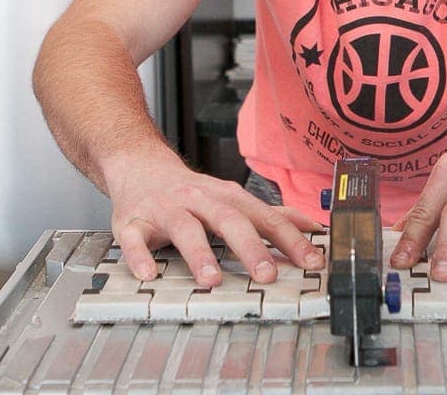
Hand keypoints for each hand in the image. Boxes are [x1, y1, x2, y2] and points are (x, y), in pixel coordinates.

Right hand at [104, 143, 325, 287]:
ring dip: (199, 253)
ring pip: (184, 228)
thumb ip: (272, 214)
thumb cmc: (192, 191)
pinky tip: (147, 274)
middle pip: (228, 220)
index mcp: (227, 198)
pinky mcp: (133, 222)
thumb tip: (313, 226)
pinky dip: (139, 256)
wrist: (141, 166)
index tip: (311, 261)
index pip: (264, 217)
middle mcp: (199, 200)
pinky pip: (134, 238)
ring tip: (212, 279)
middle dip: (250, 247)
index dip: (290, 239)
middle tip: (267, 275)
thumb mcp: (234, 198)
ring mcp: (166, 210)